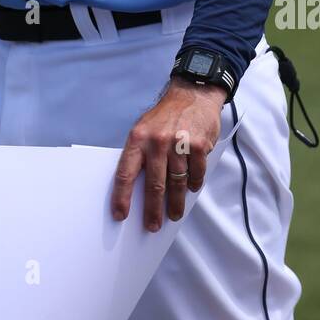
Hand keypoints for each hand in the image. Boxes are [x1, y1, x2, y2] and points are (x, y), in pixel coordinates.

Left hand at [111, 79, 226, 230]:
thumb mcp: (144, 128)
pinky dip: (194, 185)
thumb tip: (136, 188)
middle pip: (154, 185)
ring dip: (176, 203)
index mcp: (138, 138)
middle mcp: (157, 142)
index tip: (120, 215)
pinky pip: (196, 174)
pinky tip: (191, 189)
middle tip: (152, 225)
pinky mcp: (199, 146)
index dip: (121, 197)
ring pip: (177, 183)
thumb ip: (140, 154)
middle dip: (153, 210)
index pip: (125, 173)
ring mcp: (179, 144)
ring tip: (174, 214)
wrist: (193, 94)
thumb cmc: (165, 116)